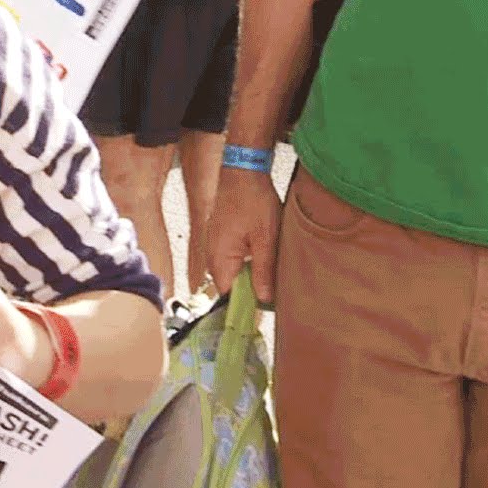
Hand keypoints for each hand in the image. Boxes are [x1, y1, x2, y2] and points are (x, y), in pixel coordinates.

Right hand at [207, 168, 281, 304]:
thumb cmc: (254, 200)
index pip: (227, 295)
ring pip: (234, 274)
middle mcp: (213, 255)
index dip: (244, 308)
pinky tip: (265, 262)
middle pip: (230, 287)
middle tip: (275, 300)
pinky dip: (248, 266)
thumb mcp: (266, 238)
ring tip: (273, 280)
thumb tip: (264, 299)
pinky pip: (234, 262)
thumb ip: (264, 270)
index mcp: (219, 258)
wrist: (244, 171)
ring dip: (251, 279)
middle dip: (250, 294)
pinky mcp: (222, 240)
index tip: (263, 316)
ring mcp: (216, 246)